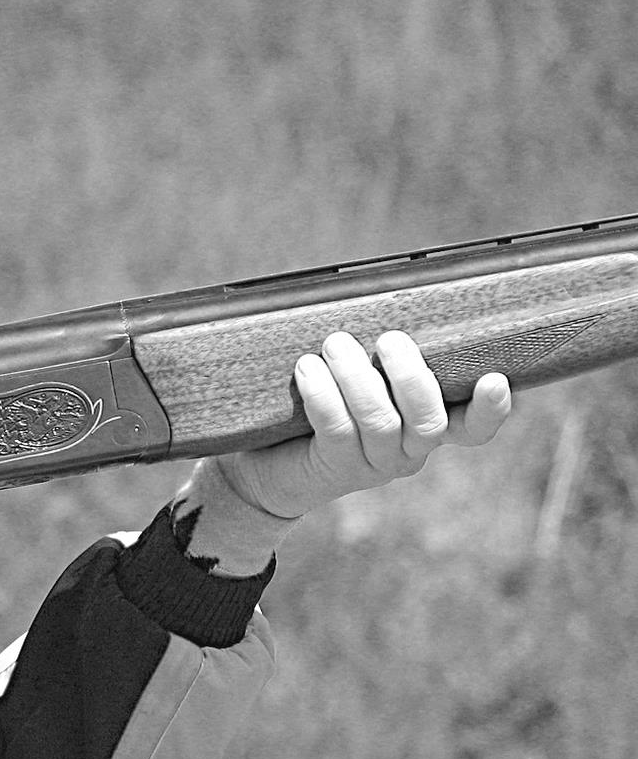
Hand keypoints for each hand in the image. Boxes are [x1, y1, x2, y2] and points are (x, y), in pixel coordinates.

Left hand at [216, 330, 512, 519]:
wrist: (265, 461)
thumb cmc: (318, 403)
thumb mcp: (356, 375)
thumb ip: (378, 351)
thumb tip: (380, 289)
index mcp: (426, 426)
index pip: (473, 428)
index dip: (489, 410)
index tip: (493, 379)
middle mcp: (409, 451)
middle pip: (428, 420)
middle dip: (410, 376)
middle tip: (389, 339)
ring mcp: (373, 465)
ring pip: (380, 422)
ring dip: (358, 378)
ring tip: (335, 343)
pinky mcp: (335, 470)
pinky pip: (337, 430)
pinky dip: (323, 396)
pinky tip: (307, 368)